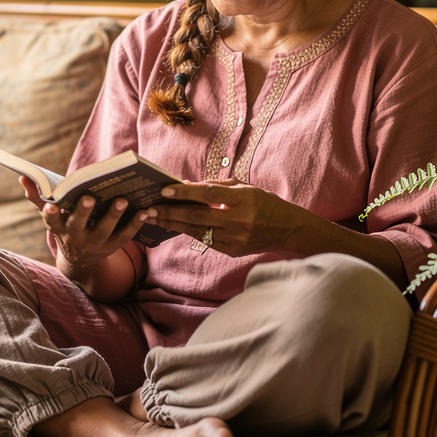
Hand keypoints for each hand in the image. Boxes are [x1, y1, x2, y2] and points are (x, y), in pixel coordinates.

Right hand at [20, 177, 145, 270]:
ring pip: (103, 230)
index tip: (51, 205)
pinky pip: (124, 236)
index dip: (50, 214)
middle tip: (90, 197)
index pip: (51, 222)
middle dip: (83, 212)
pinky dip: (135, 224)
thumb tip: (23, 176)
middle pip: (79, 225)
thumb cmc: (65, 226)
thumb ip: (38, 196)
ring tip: (123, 200)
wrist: (79, 259)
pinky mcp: (111, 247)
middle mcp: (75, 237)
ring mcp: (94, 244)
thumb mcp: (51, 215)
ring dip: (113, 215)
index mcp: (59, 228)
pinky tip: (144, 211)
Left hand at [147, 180, 302, 256]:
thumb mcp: (245, 188)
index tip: (165, 190)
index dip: (185, 192)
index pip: (208, 194)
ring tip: (155, 218)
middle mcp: (238, 220)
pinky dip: (189, 231)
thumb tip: (186, 186)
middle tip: (151, 208)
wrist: (286, 230)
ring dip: (174, 224)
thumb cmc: (263, 203)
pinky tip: (174, 226)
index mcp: (243, 199)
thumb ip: (217, 187)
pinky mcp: (231, 251)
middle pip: (198, 215)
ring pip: (197, 231)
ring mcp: (235, 238)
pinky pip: (205, 240)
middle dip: (171, 212)